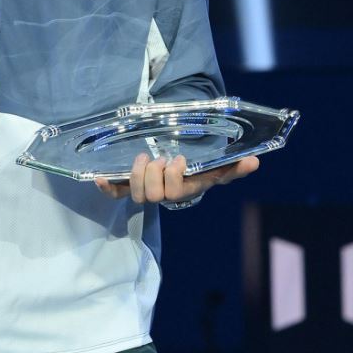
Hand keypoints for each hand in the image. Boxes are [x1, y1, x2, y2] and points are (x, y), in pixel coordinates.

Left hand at [95, 153, 259, 205]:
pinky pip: (116, 193)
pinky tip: (98, 178)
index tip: (178, 159)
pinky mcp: (129, 187)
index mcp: (185, 189)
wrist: (179, 172)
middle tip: (159, 158)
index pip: (177, 192)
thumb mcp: (215, 167)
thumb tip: (255, 162)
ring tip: (144, 158)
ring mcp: (146, 191)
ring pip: (137, 194)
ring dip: (137, 173)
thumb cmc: (198, 170)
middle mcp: (164, 194)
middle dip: (153, 173)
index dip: (174, 177)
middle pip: (153, 195)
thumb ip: (233, 166)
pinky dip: (107, 187)